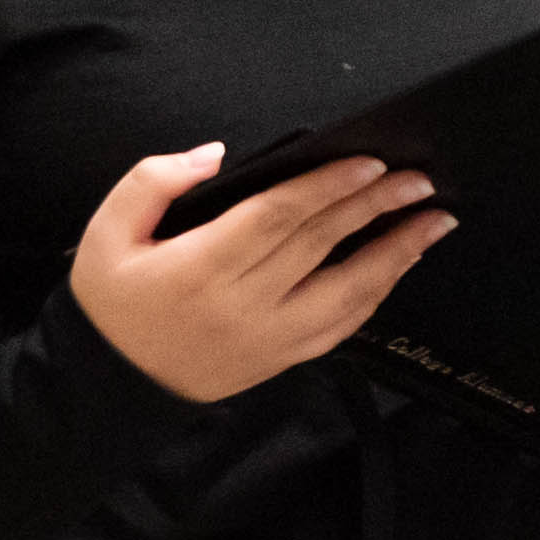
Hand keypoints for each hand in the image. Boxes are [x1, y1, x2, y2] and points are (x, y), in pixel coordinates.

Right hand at [69, 148, 448, 407]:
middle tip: (418, 179)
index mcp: (200, 268)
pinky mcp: (281, 360)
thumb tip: (215, 156)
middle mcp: (242, 306)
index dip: (327, 186)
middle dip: (374, 206)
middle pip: (321, 245)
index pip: (278, 217)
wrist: (112, 383)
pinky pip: (340, 327)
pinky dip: (376, 294)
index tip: (370, 162)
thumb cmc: (112, 299)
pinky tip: (399, 265)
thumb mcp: (106, 231)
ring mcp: (267, 339)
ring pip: (346, 292)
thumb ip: (155, 182)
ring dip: (395, 253)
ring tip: (433, 220)